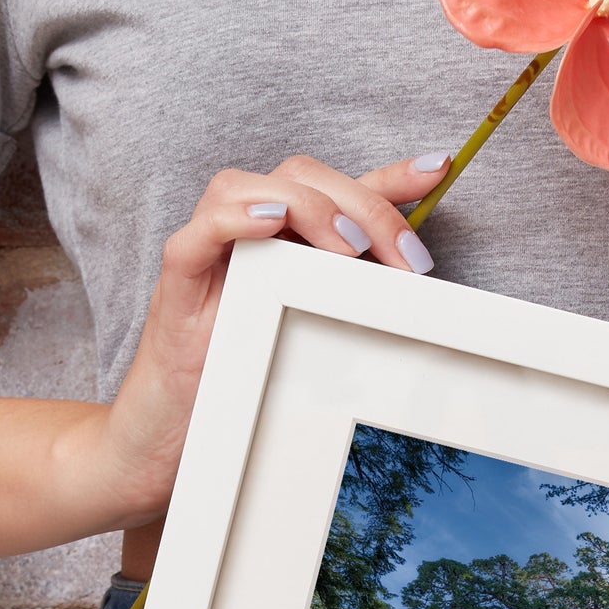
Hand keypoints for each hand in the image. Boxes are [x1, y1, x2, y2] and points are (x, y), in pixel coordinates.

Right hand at [57, 149, 450, 533]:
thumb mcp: (314, 343)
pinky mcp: (177, 285)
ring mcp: (208, 254)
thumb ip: (352, 308)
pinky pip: (198, 232)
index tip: (439, 169)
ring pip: (246, 184)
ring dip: (308, 206)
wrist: (169, 440)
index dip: (389, 175)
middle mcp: (245, 235)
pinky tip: (271, 222)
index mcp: (284, 242)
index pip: (338, 189)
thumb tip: (419, 300)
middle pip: (301, 177)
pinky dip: (234, 217)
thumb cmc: (243, 388)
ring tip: (349, 246)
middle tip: (407, 258)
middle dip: (365, 207)